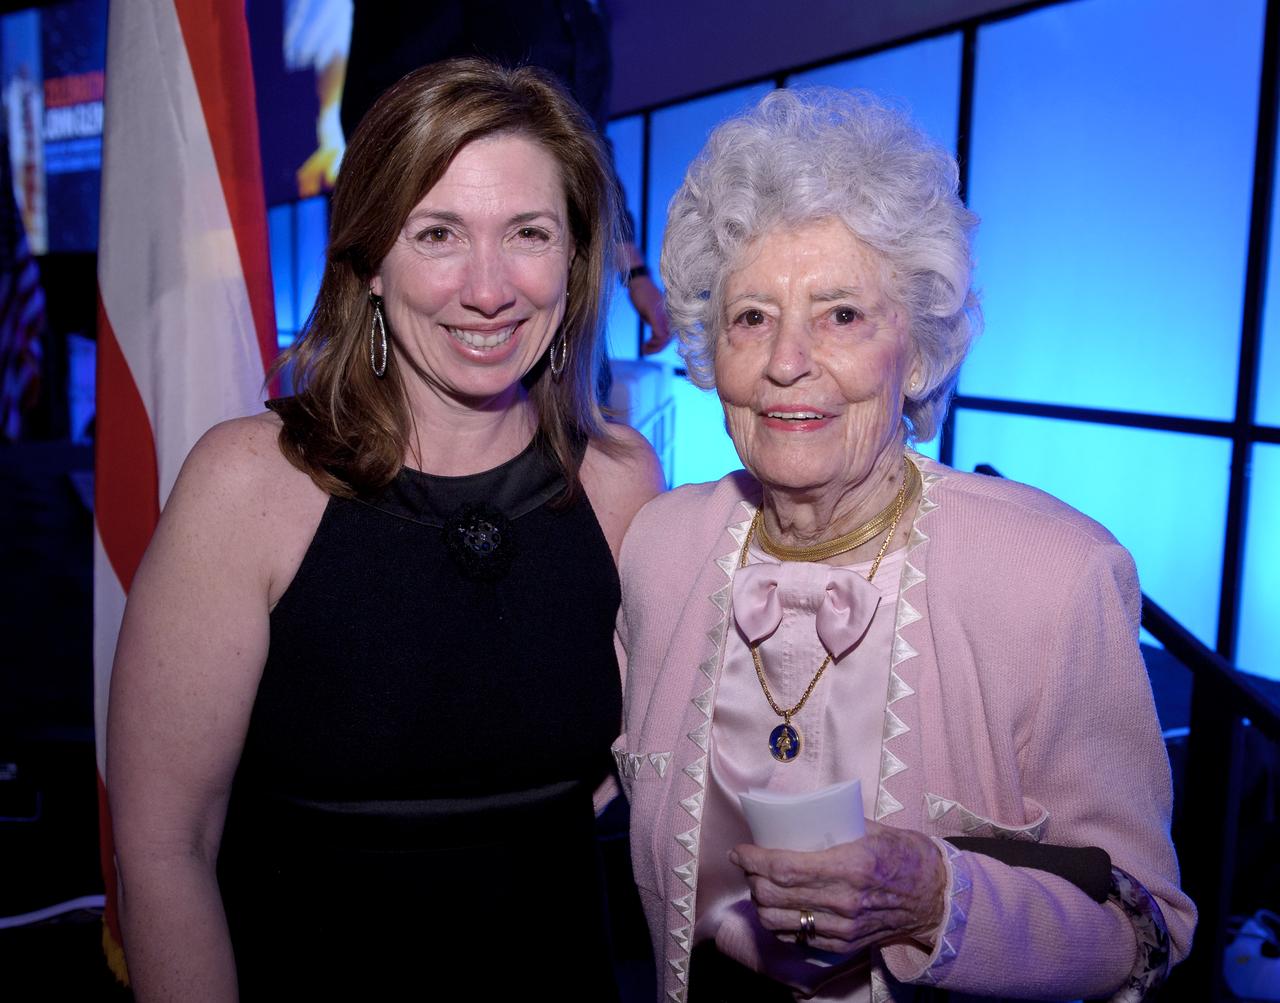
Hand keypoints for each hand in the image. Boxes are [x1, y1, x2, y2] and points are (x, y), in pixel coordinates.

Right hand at [628, 273, 672, 353]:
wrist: (638, 282)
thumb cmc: (644, 296)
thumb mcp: (651, 313)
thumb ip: (657, 323)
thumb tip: (658, 337)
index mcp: (669, 317)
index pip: (670, 337)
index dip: (661, 346)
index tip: (649, 348)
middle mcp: (668, 317)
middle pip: (668, 340)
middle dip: (657, 349)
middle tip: (645, 351)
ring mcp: (662, 315)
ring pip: (664, 339)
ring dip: (654, 348)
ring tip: (644, 349)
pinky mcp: (655, 313)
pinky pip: (659, 332)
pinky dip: (653, 341)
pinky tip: (644, 344)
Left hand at [730, 821, 946, 955]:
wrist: (937, 898)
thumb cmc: (906, 855)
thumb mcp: (873, 828)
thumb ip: (835, 822)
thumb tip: (795, 812)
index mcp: (851, 866)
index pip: (784, 868)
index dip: (753, 860)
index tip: (739, 850)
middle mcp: (844, 901)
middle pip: (774, 896)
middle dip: (751, 878)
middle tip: (748, 863)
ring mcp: (842, 927)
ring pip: (779, 921)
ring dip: (760, 902)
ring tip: (760, 884)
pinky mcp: (843, 944)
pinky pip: (796, 936)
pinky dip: (779, 921)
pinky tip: (779, 906)